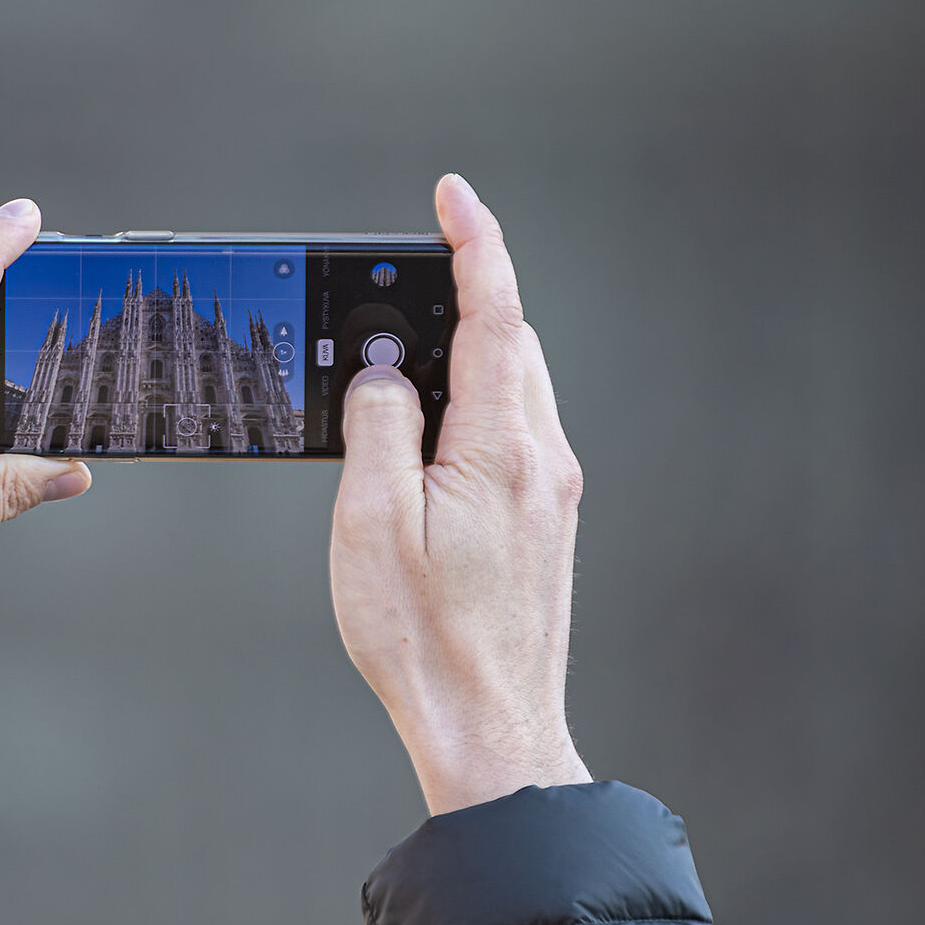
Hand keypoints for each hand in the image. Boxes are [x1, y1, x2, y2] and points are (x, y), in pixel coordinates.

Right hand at [330, 175, 591, 814]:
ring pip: (513, 389)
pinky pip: (512, 434)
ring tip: (394, 373)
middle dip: (460, 300)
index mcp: (503, 448)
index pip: (496, 314)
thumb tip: (382, 371)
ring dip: (464, 359)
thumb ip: (378, 426)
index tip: (451, 195)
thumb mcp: (372, 522)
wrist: (491, 730)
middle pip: (510, 344)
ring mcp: (552, 494)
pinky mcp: (545, 524)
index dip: (474, 243)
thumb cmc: (424, 638)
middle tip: (396, 289)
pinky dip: (471, 409)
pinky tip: (424, 442)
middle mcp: (544, 460)